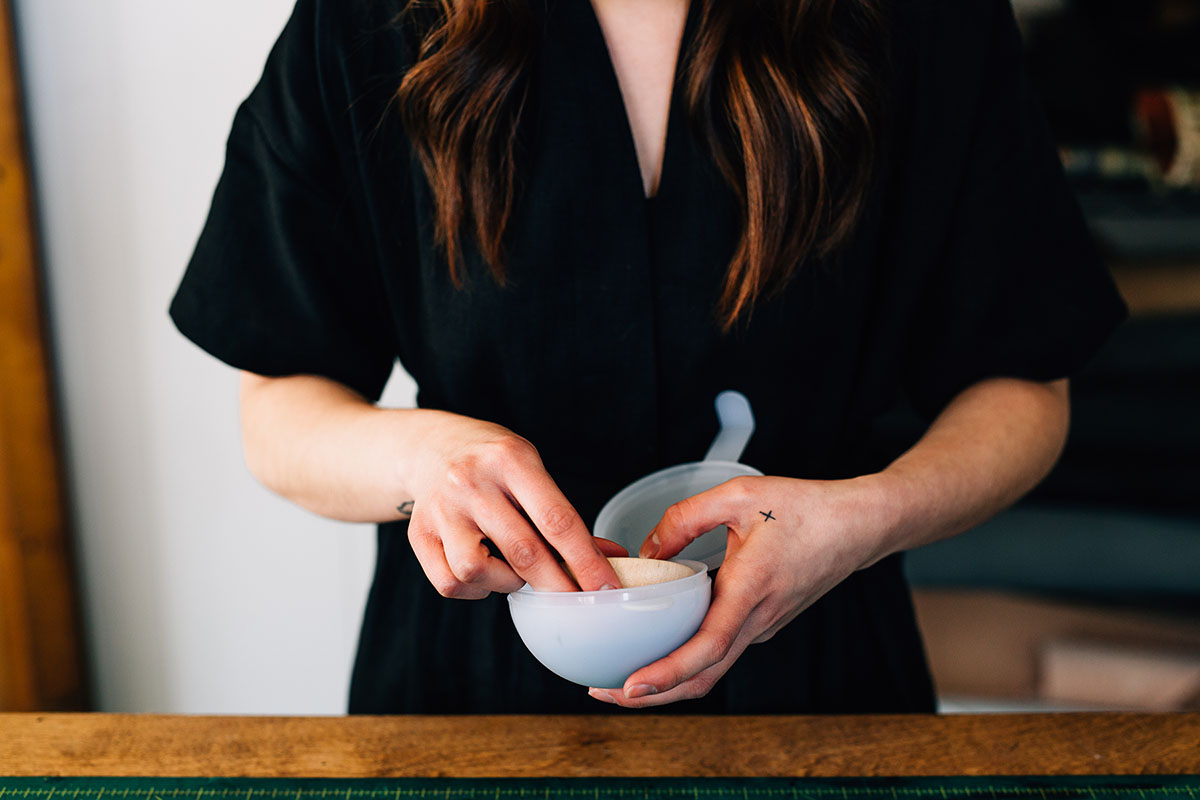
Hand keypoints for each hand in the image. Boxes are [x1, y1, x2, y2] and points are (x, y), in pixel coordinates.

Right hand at [402, 411, 624, 597]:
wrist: (431, 447)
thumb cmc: (493, 463)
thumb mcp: (532, 472)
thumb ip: (564, 517)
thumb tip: (611, 559)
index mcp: (511, 460)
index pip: (557, 519)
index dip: (586, 561)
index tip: (606, 588)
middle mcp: (472, 482)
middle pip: (523, 551)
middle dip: (558, 585)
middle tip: (578, 601)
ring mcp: (441, 508)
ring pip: (476, 570)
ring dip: (506, 582)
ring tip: (514, 570)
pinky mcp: (418, 533)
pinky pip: (448, 582)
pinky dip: (474, 590)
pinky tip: (485, 573)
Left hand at [587, 475, 892, 706]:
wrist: (859, 525)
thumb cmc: (805, 508)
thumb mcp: (737, 496)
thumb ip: (685, 518)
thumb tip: (647, 547)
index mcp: (751, 589)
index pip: (707, 647)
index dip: (666, 672)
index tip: (629, 686)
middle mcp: (758, 619)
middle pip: (702, 676)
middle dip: (651, 694)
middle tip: (603, 693)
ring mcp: (762, 626)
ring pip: (711, 669)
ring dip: (666, 682)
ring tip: (620, 679)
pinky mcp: (763, 622)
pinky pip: (720, 650)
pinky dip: (686, 660)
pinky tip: (657, 645)